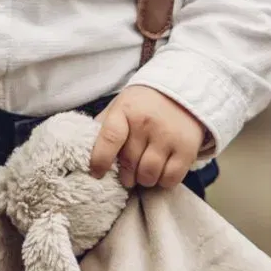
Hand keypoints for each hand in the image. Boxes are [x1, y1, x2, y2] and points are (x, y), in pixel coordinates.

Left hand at [89, 85, 207, 189]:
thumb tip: (83, 150)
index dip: (100, 160)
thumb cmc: (144, 104)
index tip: (97, 173)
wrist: (183, 89)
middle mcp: (147, 123)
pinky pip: (170, 178)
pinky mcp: (187, 148)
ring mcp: (169, 136)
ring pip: (149, 175)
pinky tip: (160, 172)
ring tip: (143, 173)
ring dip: (143, 180)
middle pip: (130, 163)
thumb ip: (103, 126)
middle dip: (125, 175)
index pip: (110, 139)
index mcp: (126, 110)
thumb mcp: (120, 106)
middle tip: (126, 174)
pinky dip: (162, 182)